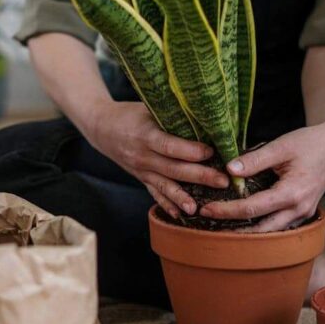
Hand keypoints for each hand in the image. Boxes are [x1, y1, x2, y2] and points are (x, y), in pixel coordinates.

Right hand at [85, 101, 229, 217]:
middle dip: (199, 176)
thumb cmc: (130, 114)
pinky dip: (167, 205)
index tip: (211, 152)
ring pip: (164, 186)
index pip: (169, 146)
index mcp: (144, 135)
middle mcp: (142, 156)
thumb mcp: (147, 108)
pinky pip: (154, 194)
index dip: (190, 151)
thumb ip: (171, 114)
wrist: (101, 128)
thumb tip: (204, 116)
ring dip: (182, 198)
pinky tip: (180, 215)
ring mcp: (140, 170)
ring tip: (199, 208)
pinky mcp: (141, 178)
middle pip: (173, 169)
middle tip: (222, 181)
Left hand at [199, 114, 324, 231]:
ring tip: (222, 227)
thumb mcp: (281, 146)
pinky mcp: (303, 212)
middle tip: (208, 224)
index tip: (206, 209)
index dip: (227, 210)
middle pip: (261, 229)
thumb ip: (254, 159)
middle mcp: (300, 209)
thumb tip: (228, 170)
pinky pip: (280, 225)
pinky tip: (243, 221)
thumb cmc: (310, 143)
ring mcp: (303, 214)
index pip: (253, 208)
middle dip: (233, 229)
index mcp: (293, 193)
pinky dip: (261, 225)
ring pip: (271, 232)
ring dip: (247, 231)